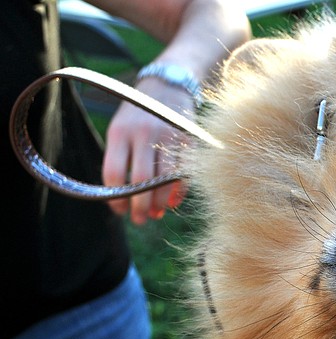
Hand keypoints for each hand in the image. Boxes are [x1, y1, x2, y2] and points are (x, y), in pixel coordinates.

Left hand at [102, 77, 193, 224]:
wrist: (168, 86)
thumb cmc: (139, 114)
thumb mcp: (121, 128)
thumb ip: (121, 158)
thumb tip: (123, 197)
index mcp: (120, 132)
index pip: (114, 173)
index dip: (115, 198)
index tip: (118, 210)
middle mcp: (143, 134)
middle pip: (141, 181)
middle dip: (139, 206)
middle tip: (139, 220)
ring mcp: (167, 138)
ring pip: (164, 180)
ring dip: (159, 202)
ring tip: (155, 215)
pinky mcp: (187, 141)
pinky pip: (182, 174)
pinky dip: (177, 192)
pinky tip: (171, 202)